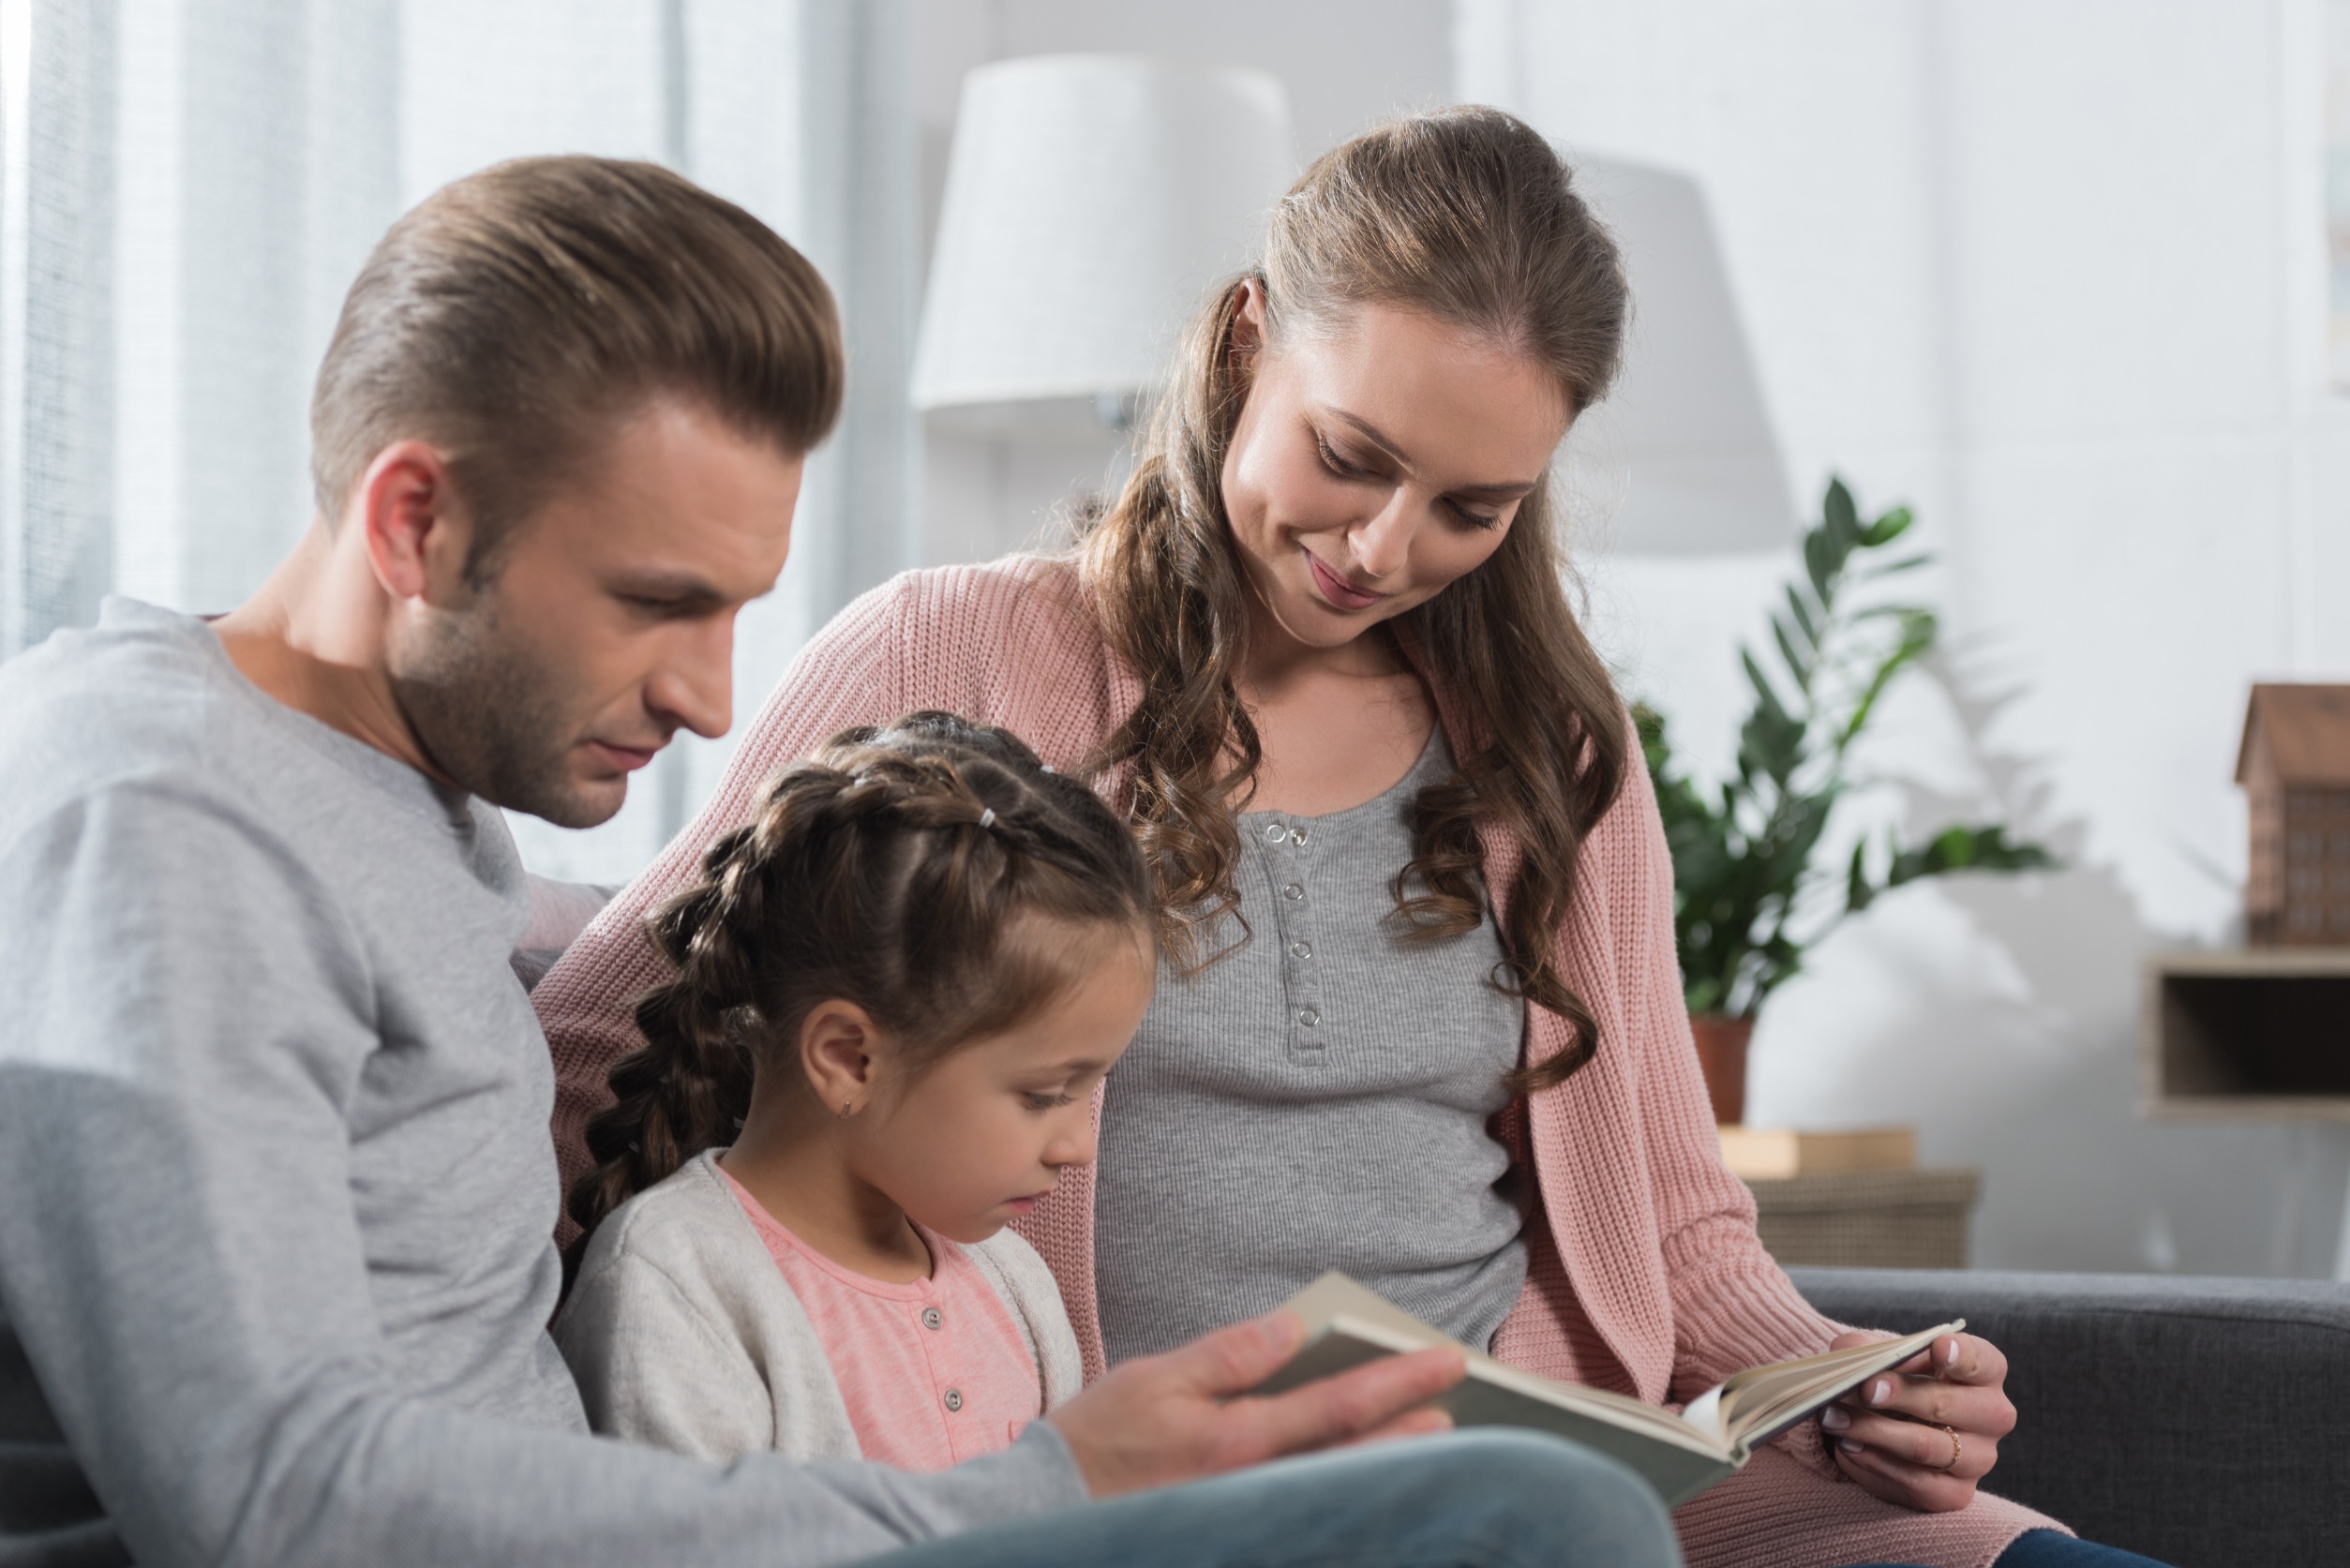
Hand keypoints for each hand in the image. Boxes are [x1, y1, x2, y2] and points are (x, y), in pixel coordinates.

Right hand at [1044, 1310, 1464, 1497]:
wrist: (1048, 1515)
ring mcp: (1253, 1521)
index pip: (1338, 1405)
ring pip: (1342, 1494)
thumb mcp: (1155, 1378)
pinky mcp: (1243, 1536)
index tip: (1447, 1359)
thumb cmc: (1099, 1440)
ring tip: (1431, 1439)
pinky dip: (1347, 1499)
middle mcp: (1255, 1490)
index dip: (1399, 1380)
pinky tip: (1368, 1483)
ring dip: (1390, 1465)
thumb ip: (1230, 1354)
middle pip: (1357, 1460)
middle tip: (1462, 1403)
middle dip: (1416, 1432)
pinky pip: (1311, 1520)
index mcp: (1235, 1441)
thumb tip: (1293, 1327)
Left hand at [1817, 1330, 2014, 1510]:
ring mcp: (1979, 1458)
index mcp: (1984, 1371)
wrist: (1886, 1425)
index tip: (1937, 1347)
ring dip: (1874, 1431)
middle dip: (1901, 1394)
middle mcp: (1992, 1415)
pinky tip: (1848, 1445)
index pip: (1983, 1361)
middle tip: (1864, 1388)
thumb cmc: (1891, 1378)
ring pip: (1926, 1446)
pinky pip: (1916, 1481)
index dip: (1961, 1355)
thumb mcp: (1877, 1354)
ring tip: (1833, 1417)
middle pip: (1946, 1403)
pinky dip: (1876, 1461)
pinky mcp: (1956, 1493)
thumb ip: (1865, 1349)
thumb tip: (1852, 1357)